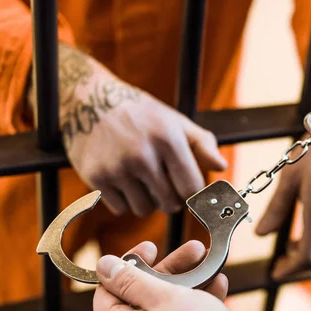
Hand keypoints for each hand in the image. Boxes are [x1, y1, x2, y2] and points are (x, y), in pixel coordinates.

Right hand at [39, 44, 226, 215]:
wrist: (89, 101)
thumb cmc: (141, 114)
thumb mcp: (174, 121)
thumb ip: (202, 144)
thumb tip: (221, 167)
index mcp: (167, 139)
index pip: (192, 188)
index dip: (193, 193)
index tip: (188, 189)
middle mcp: (142, 155)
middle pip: (170, 204)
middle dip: (171, 198)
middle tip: (164, 184)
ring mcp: (117, 168)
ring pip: (144, 209)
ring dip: (147, 201)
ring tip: (142, 180)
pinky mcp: (96, 177)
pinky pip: (121, 209)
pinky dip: (125, 200)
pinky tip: (123, 180)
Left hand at [93, 241, 249, 310]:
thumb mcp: (165, 296)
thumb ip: (131, 279)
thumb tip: (104, 265)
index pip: (109, 290)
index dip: (131, 264)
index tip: (152, 248)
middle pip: (139, 302)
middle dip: (169, 274)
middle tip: (192, 253)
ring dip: (186, 290)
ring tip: (210, 271)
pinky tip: (215, 291)